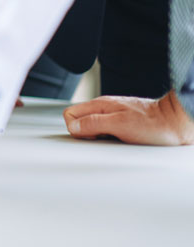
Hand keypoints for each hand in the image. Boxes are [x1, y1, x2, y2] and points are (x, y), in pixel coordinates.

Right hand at [64, 91, 193, 144]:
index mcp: (100, 105)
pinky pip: (106, 130)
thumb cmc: (154, 124)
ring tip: (115, 141)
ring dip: (99, 137)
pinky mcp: (122, 122)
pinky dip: (110, 138)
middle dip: (86, 134)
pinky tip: (121, 141)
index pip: (70, 114)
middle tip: (103, 140)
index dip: (75, 129)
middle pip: (79, 121)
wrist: (177, 124)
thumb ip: (94, 123)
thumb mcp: (120, 125)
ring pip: (92, 127)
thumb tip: (73, 127)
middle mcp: (104, 108)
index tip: (90, 137)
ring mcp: (113, 115)